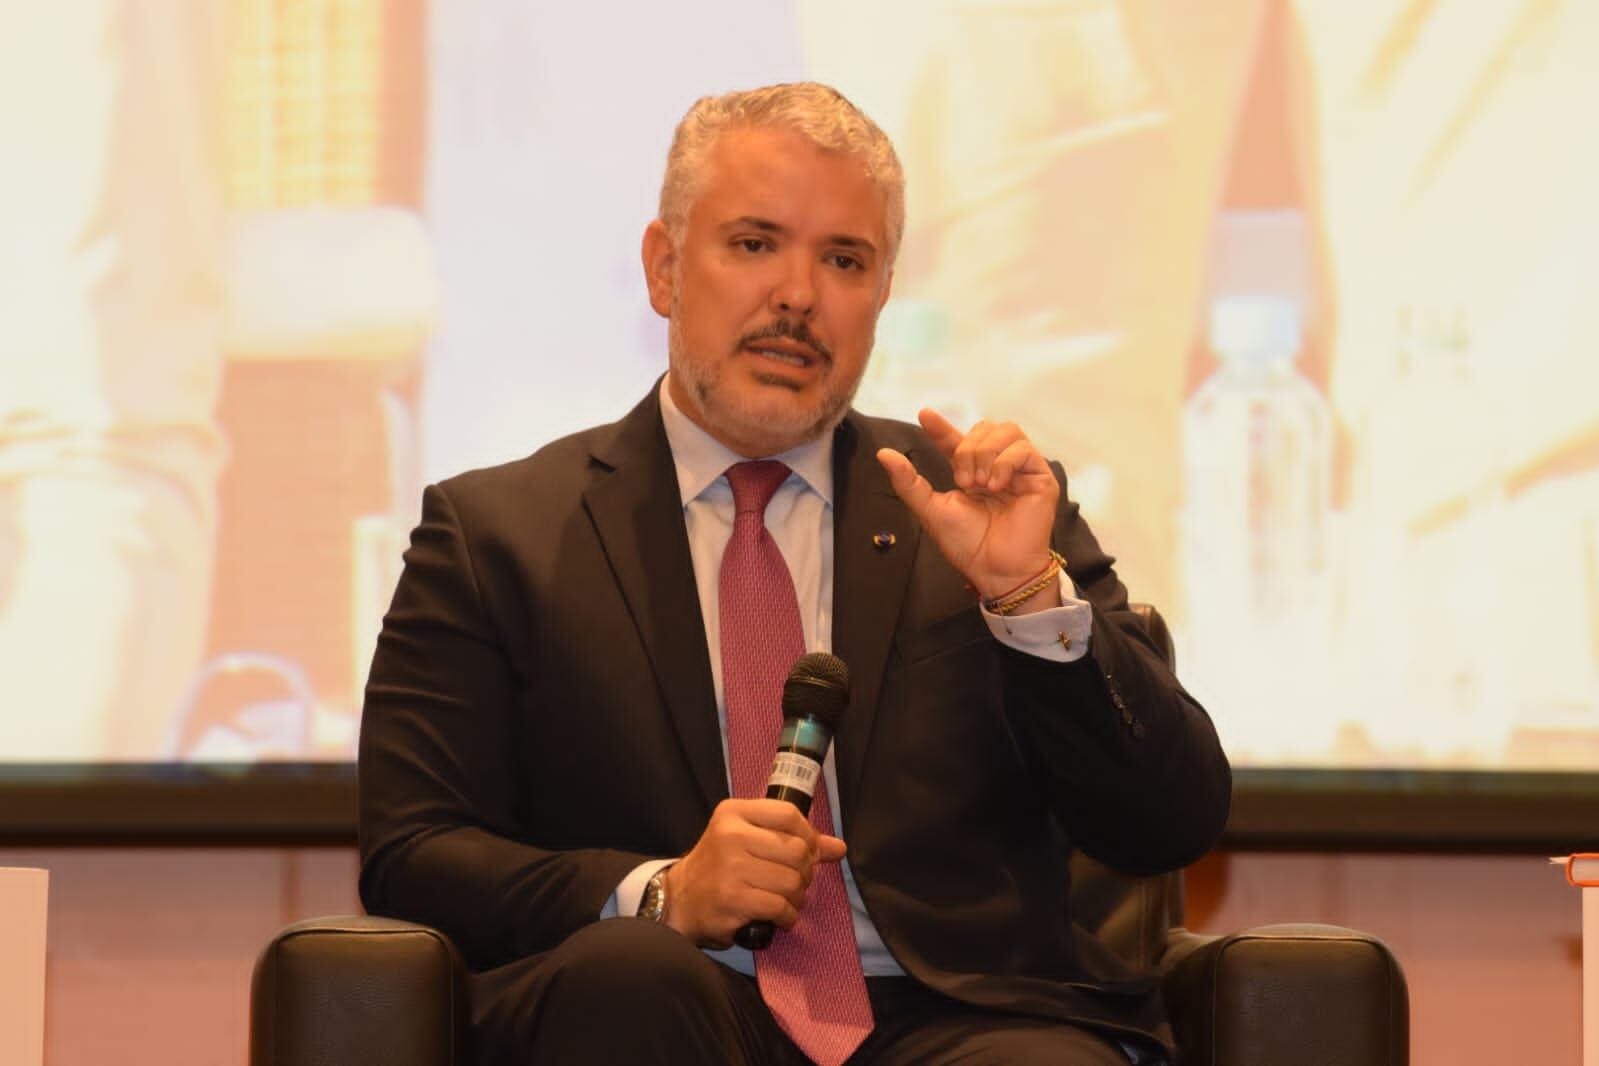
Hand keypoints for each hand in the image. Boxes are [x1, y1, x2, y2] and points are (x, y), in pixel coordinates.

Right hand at [663, 798, 845, 947]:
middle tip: (795, 881)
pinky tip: (779, 916)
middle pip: (797, 850)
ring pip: (792, 881)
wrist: (679, 900)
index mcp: (734, 812)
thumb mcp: (748, 839)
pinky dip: (788, 916)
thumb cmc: (719, 866)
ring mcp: (730, 867)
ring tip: (786, 900)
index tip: (808, 852)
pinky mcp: (733, 899)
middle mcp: (730, 835)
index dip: (809, 835)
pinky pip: (780, 907)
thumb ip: (792, 838)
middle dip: (805, 872)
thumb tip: (839, 847)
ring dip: (797, 897)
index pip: (789, 814)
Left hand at [877, 409, 1060, 609]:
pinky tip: (997, 485)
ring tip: (982, 484)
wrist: (994, 569)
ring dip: (987, 454)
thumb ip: (908, 482)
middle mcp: (996, 466)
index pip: (956, 440)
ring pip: (1007, 431)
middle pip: (984, 428)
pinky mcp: (1040, 477)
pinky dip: (1005, 463)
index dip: (941, 426)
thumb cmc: (966, 544)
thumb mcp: (931, 509)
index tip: (924, 415)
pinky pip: (1024, 449)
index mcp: (971, 472)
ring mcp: (1020, 470)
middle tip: (964, 482)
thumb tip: (883, 453)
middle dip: (968, 449)